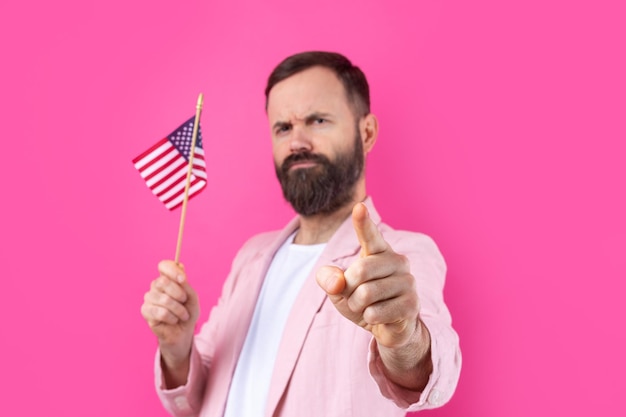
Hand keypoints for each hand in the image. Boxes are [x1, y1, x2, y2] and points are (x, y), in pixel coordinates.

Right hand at [141, 260, 199, 372]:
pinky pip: (160, 312)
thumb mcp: (192, 298)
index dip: (172, 270)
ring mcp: (149, 298)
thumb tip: (181, 276)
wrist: (183, 332)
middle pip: (163, 282)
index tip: (183, 280)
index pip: (164, 265)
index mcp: (168, 279)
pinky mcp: (145, 311)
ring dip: (178, 309)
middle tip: (185, 302)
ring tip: (182, 315)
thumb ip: (187, 286)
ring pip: (164, 299)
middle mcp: (156, 286)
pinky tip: (173, 321)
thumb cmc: (187, 313)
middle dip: (179, 294)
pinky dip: (171, 318)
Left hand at [316, 203, 419, 348]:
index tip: (359, 207)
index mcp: (378, 251)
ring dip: (357, 306)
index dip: (363, 222)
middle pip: (360, 271)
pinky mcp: (412, 304)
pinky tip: (379, 317)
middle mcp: (397, 261)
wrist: (388, 327)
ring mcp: (408, 281)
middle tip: (354, 298)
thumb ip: (329, 279)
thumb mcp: (338, 289)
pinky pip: (375, 312)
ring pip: (366, 294)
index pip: (370, 235)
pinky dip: (369, 318)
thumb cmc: (362, 301)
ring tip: (367, 307)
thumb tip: (336, 282)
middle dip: (348, 289)